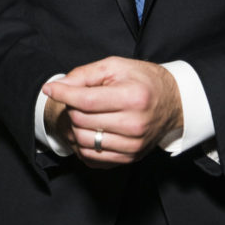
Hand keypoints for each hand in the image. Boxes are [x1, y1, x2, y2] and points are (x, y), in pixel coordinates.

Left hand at [43, 57, 182, 166]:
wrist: (173, 103)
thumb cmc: (143, 81)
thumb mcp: (116, 66)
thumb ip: (84, 75)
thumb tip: (57, 87)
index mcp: (133, 97)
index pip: (86, 100)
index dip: (63, 94)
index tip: (51, 89)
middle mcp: (135, 124)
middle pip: (82, 121)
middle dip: (71, 107)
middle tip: (76, 98)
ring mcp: (133, 145)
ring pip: (83, 141)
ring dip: (74, 127)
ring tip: (80, 114)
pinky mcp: (129, 158)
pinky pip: (92, 157)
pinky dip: (82, 144)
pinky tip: (87, 130)